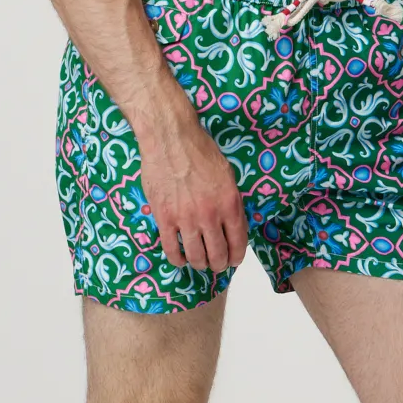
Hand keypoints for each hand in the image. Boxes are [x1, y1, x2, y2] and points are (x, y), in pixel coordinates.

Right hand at [138, 113, 250, 273]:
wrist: (170, 138)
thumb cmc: (200, 150)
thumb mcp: (227, 175)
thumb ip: (230, 201)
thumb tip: (231, 223)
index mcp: (230, 204)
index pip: (238, 243)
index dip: (237, 257)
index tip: (234, 260)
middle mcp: (210, 215)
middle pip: (218, 255)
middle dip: (219, 264)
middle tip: (216, 263)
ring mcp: (186, 219)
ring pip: (196, 257)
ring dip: (200, 264)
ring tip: (199, 262)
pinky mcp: (164, 218)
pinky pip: (171, 249)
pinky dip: (177, 259)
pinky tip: (180, 259)